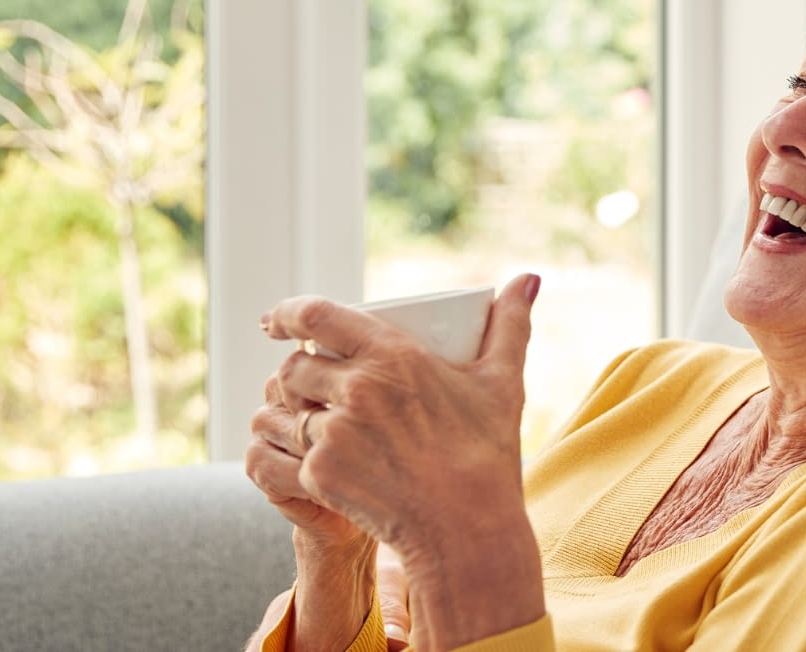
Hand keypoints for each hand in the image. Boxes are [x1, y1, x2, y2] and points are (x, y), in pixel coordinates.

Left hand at [263, 274, 547, 649]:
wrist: (468, 527)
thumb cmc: (487, 450)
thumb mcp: (503, 380)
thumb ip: (511, 323)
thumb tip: (529, 279)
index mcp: (393, 355)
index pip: (316, 315)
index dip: (287, 313)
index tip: (276, 321)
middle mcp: (357, 389)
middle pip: (295, 365)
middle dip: (298, 371)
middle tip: (314, 383)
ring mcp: (334, 434)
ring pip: (288, 411)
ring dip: (296, 415)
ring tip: (316, 424)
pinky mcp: (318, 476)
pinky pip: (285, 455)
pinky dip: (295, 455)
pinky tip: (314, 463)